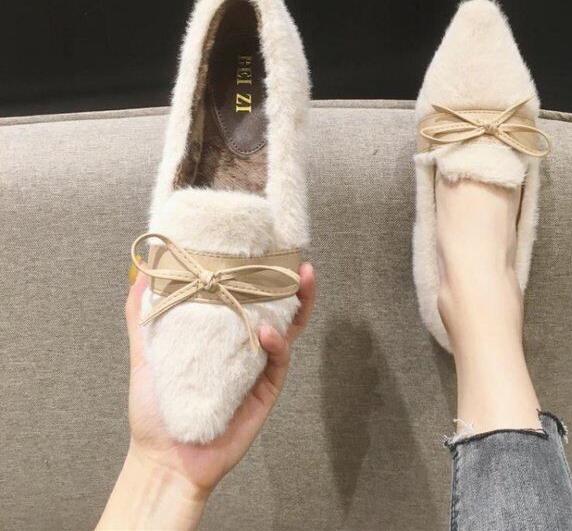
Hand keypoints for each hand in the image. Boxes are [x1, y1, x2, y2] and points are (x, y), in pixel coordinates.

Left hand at [97, 265, 315, 528]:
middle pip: (276, 308)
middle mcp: (243, 347)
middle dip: (291, 282)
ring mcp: (257, 369)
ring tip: (302, 278)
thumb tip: (138, 272)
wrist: (163, 460)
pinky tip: (268, 332)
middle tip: (297, 257)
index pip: (245, 295)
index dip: (258, 271)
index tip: (265, 243)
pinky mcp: (264, 393)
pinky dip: (276, 344)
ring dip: (299, 303)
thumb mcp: (143, 354)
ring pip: (287, 330)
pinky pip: (277, 363)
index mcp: (220, 334)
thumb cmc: (154, 410)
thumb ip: (141, 316)